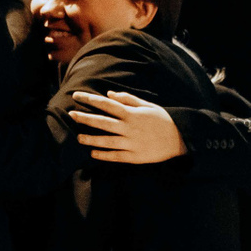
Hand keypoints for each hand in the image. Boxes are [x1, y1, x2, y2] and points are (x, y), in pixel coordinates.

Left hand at [69, 90, 184, 163]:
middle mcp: (129, 128)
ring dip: (90, 139)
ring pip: (106, 141)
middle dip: (85, 118)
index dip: (90, 99)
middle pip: (102, 122)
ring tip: (78, 137)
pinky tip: (92, 153)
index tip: (76, 95)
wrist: (180, 139)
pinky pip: (115, 156)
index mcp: (132, 114)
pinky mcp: (134, 157)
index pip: (106, 104)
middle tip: (71, 114)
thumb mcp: (147, 105)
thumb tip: (108, 94)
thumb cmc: (162, 120)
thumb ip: (127, 99)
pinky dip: (103, 155)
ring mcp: (131, 143)